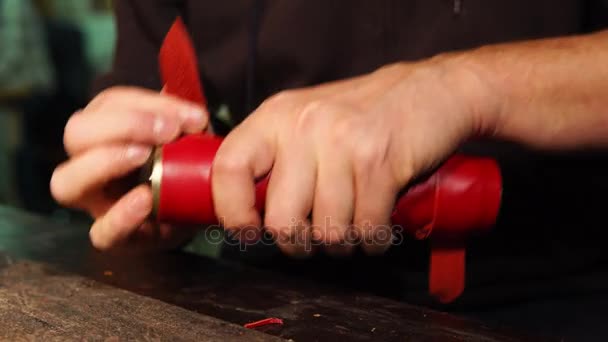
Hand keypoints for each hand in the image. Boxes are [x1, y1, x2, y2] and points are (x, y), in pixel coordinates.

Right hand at [51, 87, 207, 253]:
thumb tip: (175, 82)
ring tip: (144, 156)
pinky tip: (145, 201)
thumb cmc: (182, 165)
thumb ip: (178, 113)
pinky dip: (121, 216)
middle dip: (123, 125)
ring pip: (66, 181)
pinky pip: (100, 232)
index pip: (110, 104)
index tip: (194, 116)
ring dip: (104, 162)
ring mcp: (96, 202)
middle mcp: (89, 161)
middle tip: (168, 131)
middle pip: (77, 133)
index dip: (149, 104)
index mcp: (106, 129)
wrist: (191, 214)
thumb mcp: (185, 135)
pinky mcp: (113, 237)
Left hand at [212, 60, 497, 257]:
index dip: (232, 212)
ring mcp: (342, 142)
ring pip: (328, 231)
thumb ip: (277, 158)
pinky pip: (366, 228)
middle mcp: (303, 125)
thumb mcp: (308, 120)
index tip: (249, 233)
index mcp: (276, 116)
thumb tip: (252, 214)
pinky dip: (373, 239)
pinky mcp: (380, 161)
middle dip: (298, 244)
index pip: (229, 168)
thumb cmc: (364, 115)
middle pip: (281, 219)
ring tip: (352, 225)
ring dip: (342, 243)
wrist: (430, 91)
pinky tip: (377, 224)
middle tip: (311, 239)